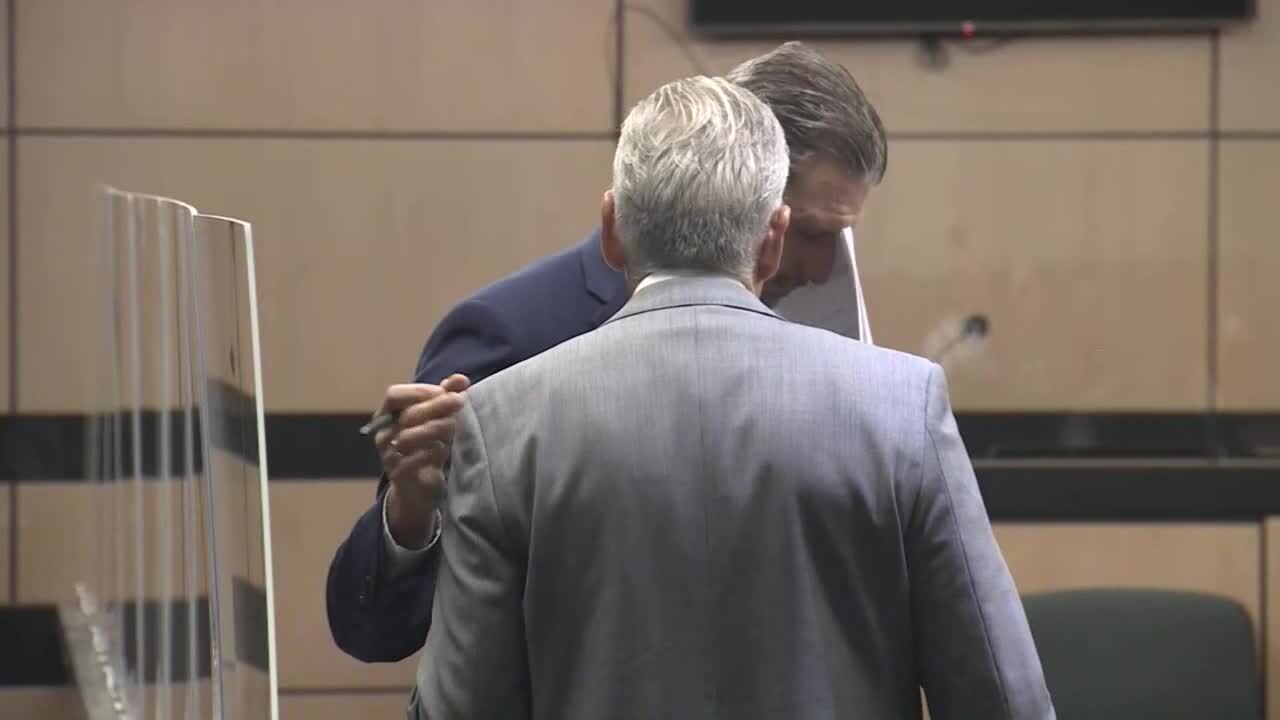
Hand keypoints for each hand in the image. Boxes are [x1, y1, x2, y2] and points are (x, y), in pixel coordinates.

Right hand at [375, 373, 470, 547]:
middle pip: (406, 415)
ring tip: (454, 425)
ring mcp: (388, 456)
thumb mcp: (436, 419)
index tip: (447, 391)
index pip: (394, 395)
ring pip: (407, 437)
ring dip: (434, 429)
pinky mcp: (398, 475)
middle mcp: (383, 434)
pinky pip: (412, 462)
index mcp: (387, 415)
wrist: (420, 487)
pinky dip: (431, 453)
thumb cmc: (428, 445)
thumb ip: (446, 396)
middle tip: (460, 401)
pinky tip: (445, 449)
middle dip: (436, 406)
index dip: (421, 391)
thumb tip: (461, 379)